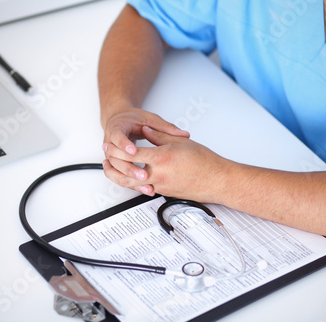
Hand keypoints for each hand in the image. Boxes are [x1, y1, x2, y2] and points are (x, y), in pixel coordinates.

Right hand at [102, 107, 189, 192]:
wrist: (119, 120)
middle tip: (143, 174)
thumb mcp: (149, 119)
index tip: (134, 151)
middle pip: (114, 158)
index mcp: (117, 127)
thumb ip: (165, 127)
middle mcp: (110, 142)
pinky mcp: (115, 164)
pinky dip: (132, 183)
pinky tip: (146, 188)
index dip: (124, 144)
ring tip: (146, 184)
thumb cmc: (132, 119)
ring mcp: (111, 155)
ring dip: (130, 179)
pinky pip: (120, 176)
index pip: (117, 136)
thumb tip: (184, 134)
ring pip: (116, 171)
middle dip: (129, 168)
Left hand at [103, 126, 230, 201]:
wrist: (217, 180)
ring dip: (122, 176)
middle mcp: (158, 175)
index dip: (118, 149)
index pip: (131, 154)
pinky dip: (136, 182)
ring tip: (115, 168)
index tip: (110, 145)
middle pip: (128, 171)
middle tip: (107, 156)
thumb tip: (145, 131)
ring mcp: (161, 186)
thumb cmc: (204, 161)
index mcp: (161, 158)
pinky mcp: (165, 193)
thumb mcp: (180, 142)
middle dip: (115, 163)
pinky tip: (134, 177)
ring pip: (134, 183)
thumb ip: (158, 136)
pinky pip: (145, 188)